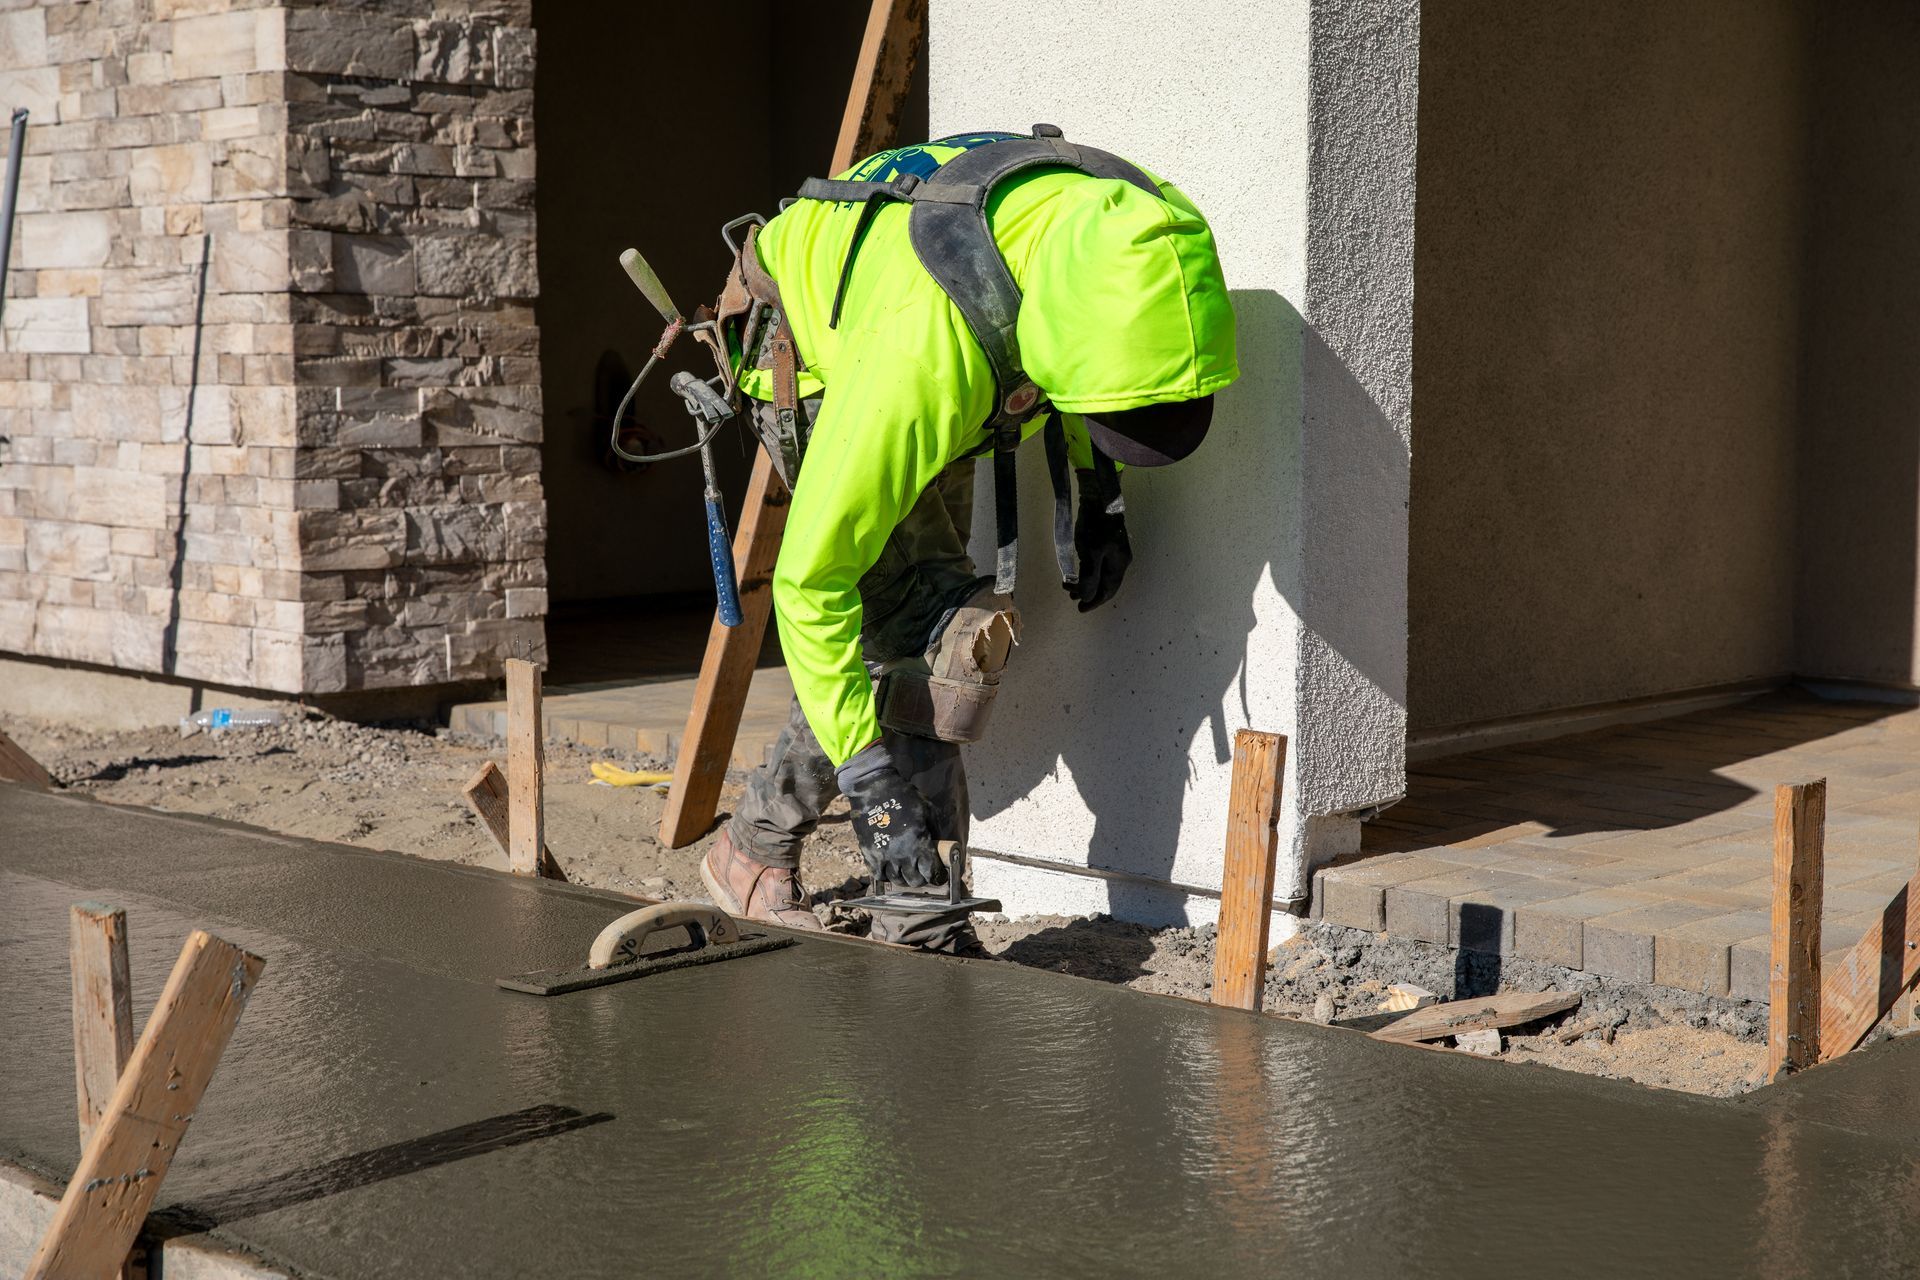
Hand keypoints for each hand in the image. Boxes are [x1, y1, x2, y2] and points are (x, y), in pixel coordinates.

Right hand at [835, 743, 944, 888]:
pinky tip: (890, 868)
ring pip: (897, 881)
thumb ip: (935, 831)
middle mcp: (902, 854)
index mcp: (919, 843)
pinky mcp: (869, 853)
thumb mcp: (928, 810)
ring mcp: (884, 856)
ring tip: (906, 871)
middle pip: (914, 881)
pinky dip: (885, 875)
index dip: (936, 874)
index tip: (937, 872)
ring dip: (904, 878)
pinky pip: (878, 875)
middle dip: (921, 878)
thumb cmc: (904, 796)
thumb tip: (940, 847)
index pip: (931, 872)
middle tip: (922, 872)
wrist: (874, 788)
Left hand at [1069, 467, 1130, 611]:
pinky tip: (1075, 572)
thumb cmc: (1096, 527)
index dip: (1094, 601)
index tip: (1080, 609)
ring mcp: (1113, 552)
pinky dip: (1086, 572)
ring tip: (1068, 586)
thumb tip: (1086, 598)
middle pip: (1104, 584)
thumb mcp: (1091, 554)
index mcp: (1118, 565)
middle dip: (1087, 592)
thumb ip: (1089, 577)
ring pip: (1099, 574)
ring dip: (1084, 582)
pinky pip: (1096, 565)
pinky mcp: (1105, 544)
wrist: (1099, 499)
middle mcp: (1119, 561)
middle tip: (1071, 597)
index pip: (1108, 590)